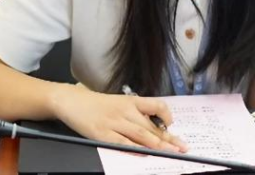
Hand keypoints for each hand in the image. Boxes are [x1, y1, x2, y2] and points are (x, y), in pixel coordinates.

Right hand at [49, 83, 187, 152]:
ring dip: (158, 145)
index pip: (155, 105)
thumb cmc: (96, 104)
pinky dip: (135, 149)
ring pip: (141, 134)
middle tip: (182, 147)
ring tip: (171, 152)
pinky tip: (144, 153)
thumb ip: (135, 114)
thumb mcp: (118, 102)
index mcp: (130, 101)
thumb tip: (154, 130)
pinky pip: (122, 143)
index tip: (173, 125)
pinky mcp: (102, 134)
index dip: (166, 115)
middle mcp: (125, 111)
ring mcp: (114, 123)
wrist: (72, 101)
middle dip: (168, 138)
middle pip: (151, 126)